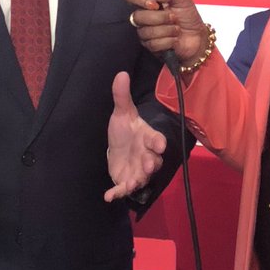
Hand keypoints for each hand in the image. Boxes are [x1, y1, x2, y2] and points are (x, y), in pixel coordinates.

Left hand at [103, 72, 166, 201]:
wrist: (118, 148)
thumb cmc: (124, 130)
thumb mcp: (122, 112)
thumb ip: (121, 96)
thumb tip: (120, 73)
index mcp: (146, 137)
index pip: (155, 139)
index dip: (158, 142)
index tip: (160, 143)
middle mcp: (146, 155)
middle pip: (152, 161)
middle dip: (151, 163)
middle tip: (149, 164)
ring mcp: (137, 170)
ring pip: (141, 177)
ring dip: (137, 180)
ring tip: (133, 183)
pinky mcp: (126, 181)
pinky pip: (123, 189)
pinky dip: (117, 193)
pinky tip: (109, 197)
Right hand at [123, 0, 210, 64]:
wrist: (197, 36)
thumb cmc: (188, 17)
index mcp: (148, 3)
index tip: (154, 4)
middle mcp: (143, 17)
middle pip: (136, 16)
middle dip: (159, 17)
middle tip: (173, 17)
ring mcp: (145, 32)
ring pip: (146, 31)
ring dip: (166, 30)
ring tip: (176, 29)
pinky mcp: (151, 47)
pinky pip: (153, 44)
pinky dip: (168, 41)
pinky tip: (174, 39)